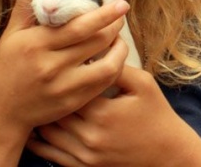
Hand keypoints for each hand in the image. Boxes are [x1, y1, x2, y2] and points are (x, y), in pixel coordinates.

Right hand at [0, 0, 129, 164]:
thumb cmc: (2, 70)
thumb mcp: (10, 35)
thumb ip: (24, 4)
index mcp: (36, 44)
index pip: (79, 26)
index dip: (104, 15)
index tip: (121, 4)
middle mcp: (50, 66)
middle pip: (96, 43)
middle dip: (114, 28)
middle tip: (121, 17)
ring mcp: (62, 88)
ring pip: (105, 67)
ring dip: (119, 51)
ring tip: (120, 40)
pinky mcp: (71, 104)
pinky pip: (100, 86)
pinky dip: (111, 71)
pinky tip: (111, 61)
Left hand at [28, 66, 200, 166]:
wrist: (167, 153)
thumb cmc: (157, 114)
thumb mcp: (143, 84)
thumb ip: (117, 66)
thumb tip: (96, 45)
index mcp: (103, 112)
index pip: (71, 85)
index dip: (62, 72)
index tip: (56, 57)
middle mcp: (90, 136)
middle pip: (56, 108)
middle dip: (47, 91)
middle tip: (38, 73)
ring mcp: (85, 155)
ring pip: (50, 132)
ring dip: (41, 114)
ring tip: (33, 94)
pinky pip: (52, 155)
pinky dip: (40, 142)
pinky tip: (34, 127)